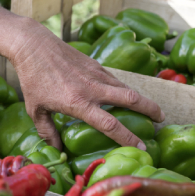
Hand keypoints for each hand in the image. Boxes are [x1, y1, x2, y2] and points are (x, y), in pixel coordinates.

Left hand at [9, 18, 164, 149]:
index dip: (128, 138)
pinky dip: (124, 88)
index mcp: (78, 103)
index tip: (141, 147)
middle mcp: (92, 88)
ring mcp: (96, 73)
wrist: (34, 46)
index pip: (110, 125)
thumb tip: (58, 150)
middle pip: (131, 99)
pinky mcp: (95, 63)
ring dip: (141, 98)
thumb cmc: (33, 79)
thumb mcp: (35, 109)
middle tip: (161, 119)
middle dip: (151, 110)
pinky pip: (115, 78)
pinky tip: (125, 94)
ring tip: (150, 108)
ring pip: (126, 87)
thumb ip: (47, 132)